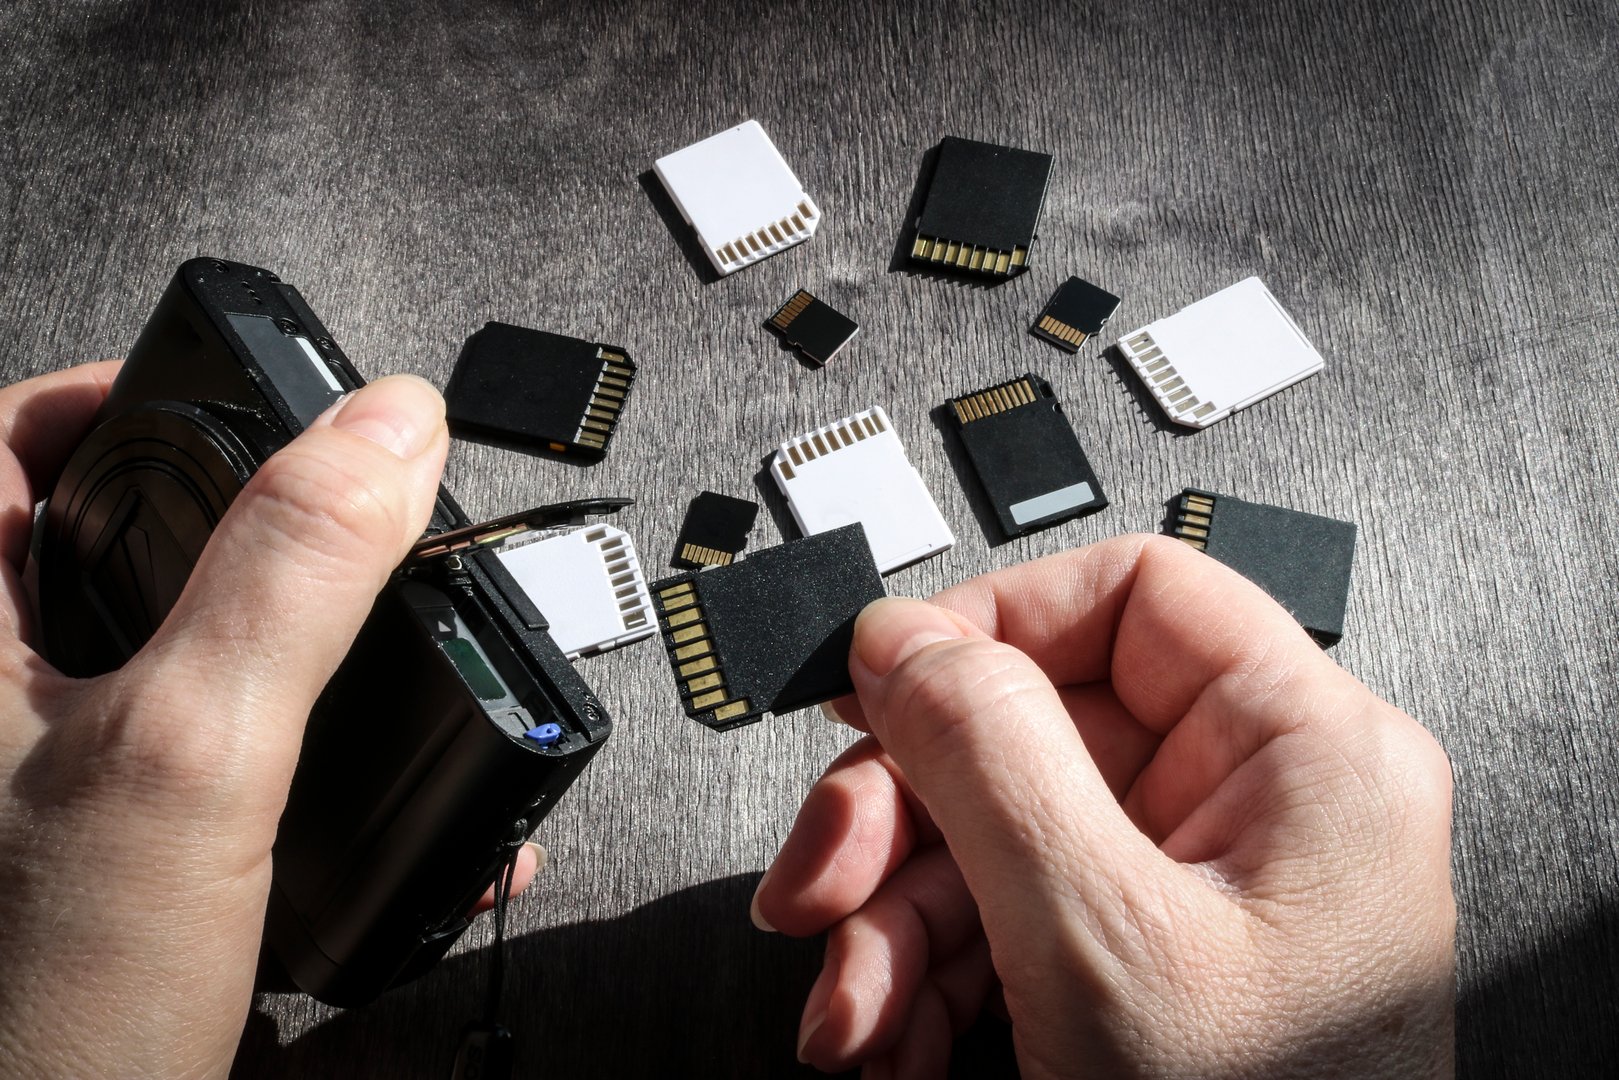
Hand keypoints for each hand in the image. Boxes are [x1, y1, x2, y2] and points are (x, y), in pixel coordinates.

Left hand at [0, 365, 537, 1078]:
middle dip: (241, 522)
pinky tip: (383, 792)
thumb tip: (387, 429)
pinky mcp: (102, 850)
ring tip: (380, 652)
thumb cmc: (43, 1006)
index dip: (118, 393)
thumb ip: (291, 573)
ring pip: (163, 646)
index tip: (239, 406)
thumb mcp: (194, 750)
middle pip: (102, 532)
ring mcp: (43, 773)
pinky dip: (296, 747)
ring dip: (288, 643)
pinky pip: (206, 752)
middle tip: (334, 527)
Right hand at [753, 535, 1453, 1078]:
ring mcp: (1194, 889)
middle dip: (903, 814)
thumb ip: (989, 758)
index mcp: (1306, 753)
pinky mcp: (1141, 962)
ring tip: (854, 1013)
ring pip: (995, 832)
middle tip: (825, 876)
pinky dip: (928, 976)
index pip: (1133, 594)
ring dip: (894, 922)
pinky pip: (1006, 917)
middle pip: (1031, 728)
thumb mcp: (1097, 936)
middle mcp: (1254, 806)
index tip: (886, 679)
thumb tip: (906, 641)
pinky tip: (892, 1038)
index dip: (992, 621)